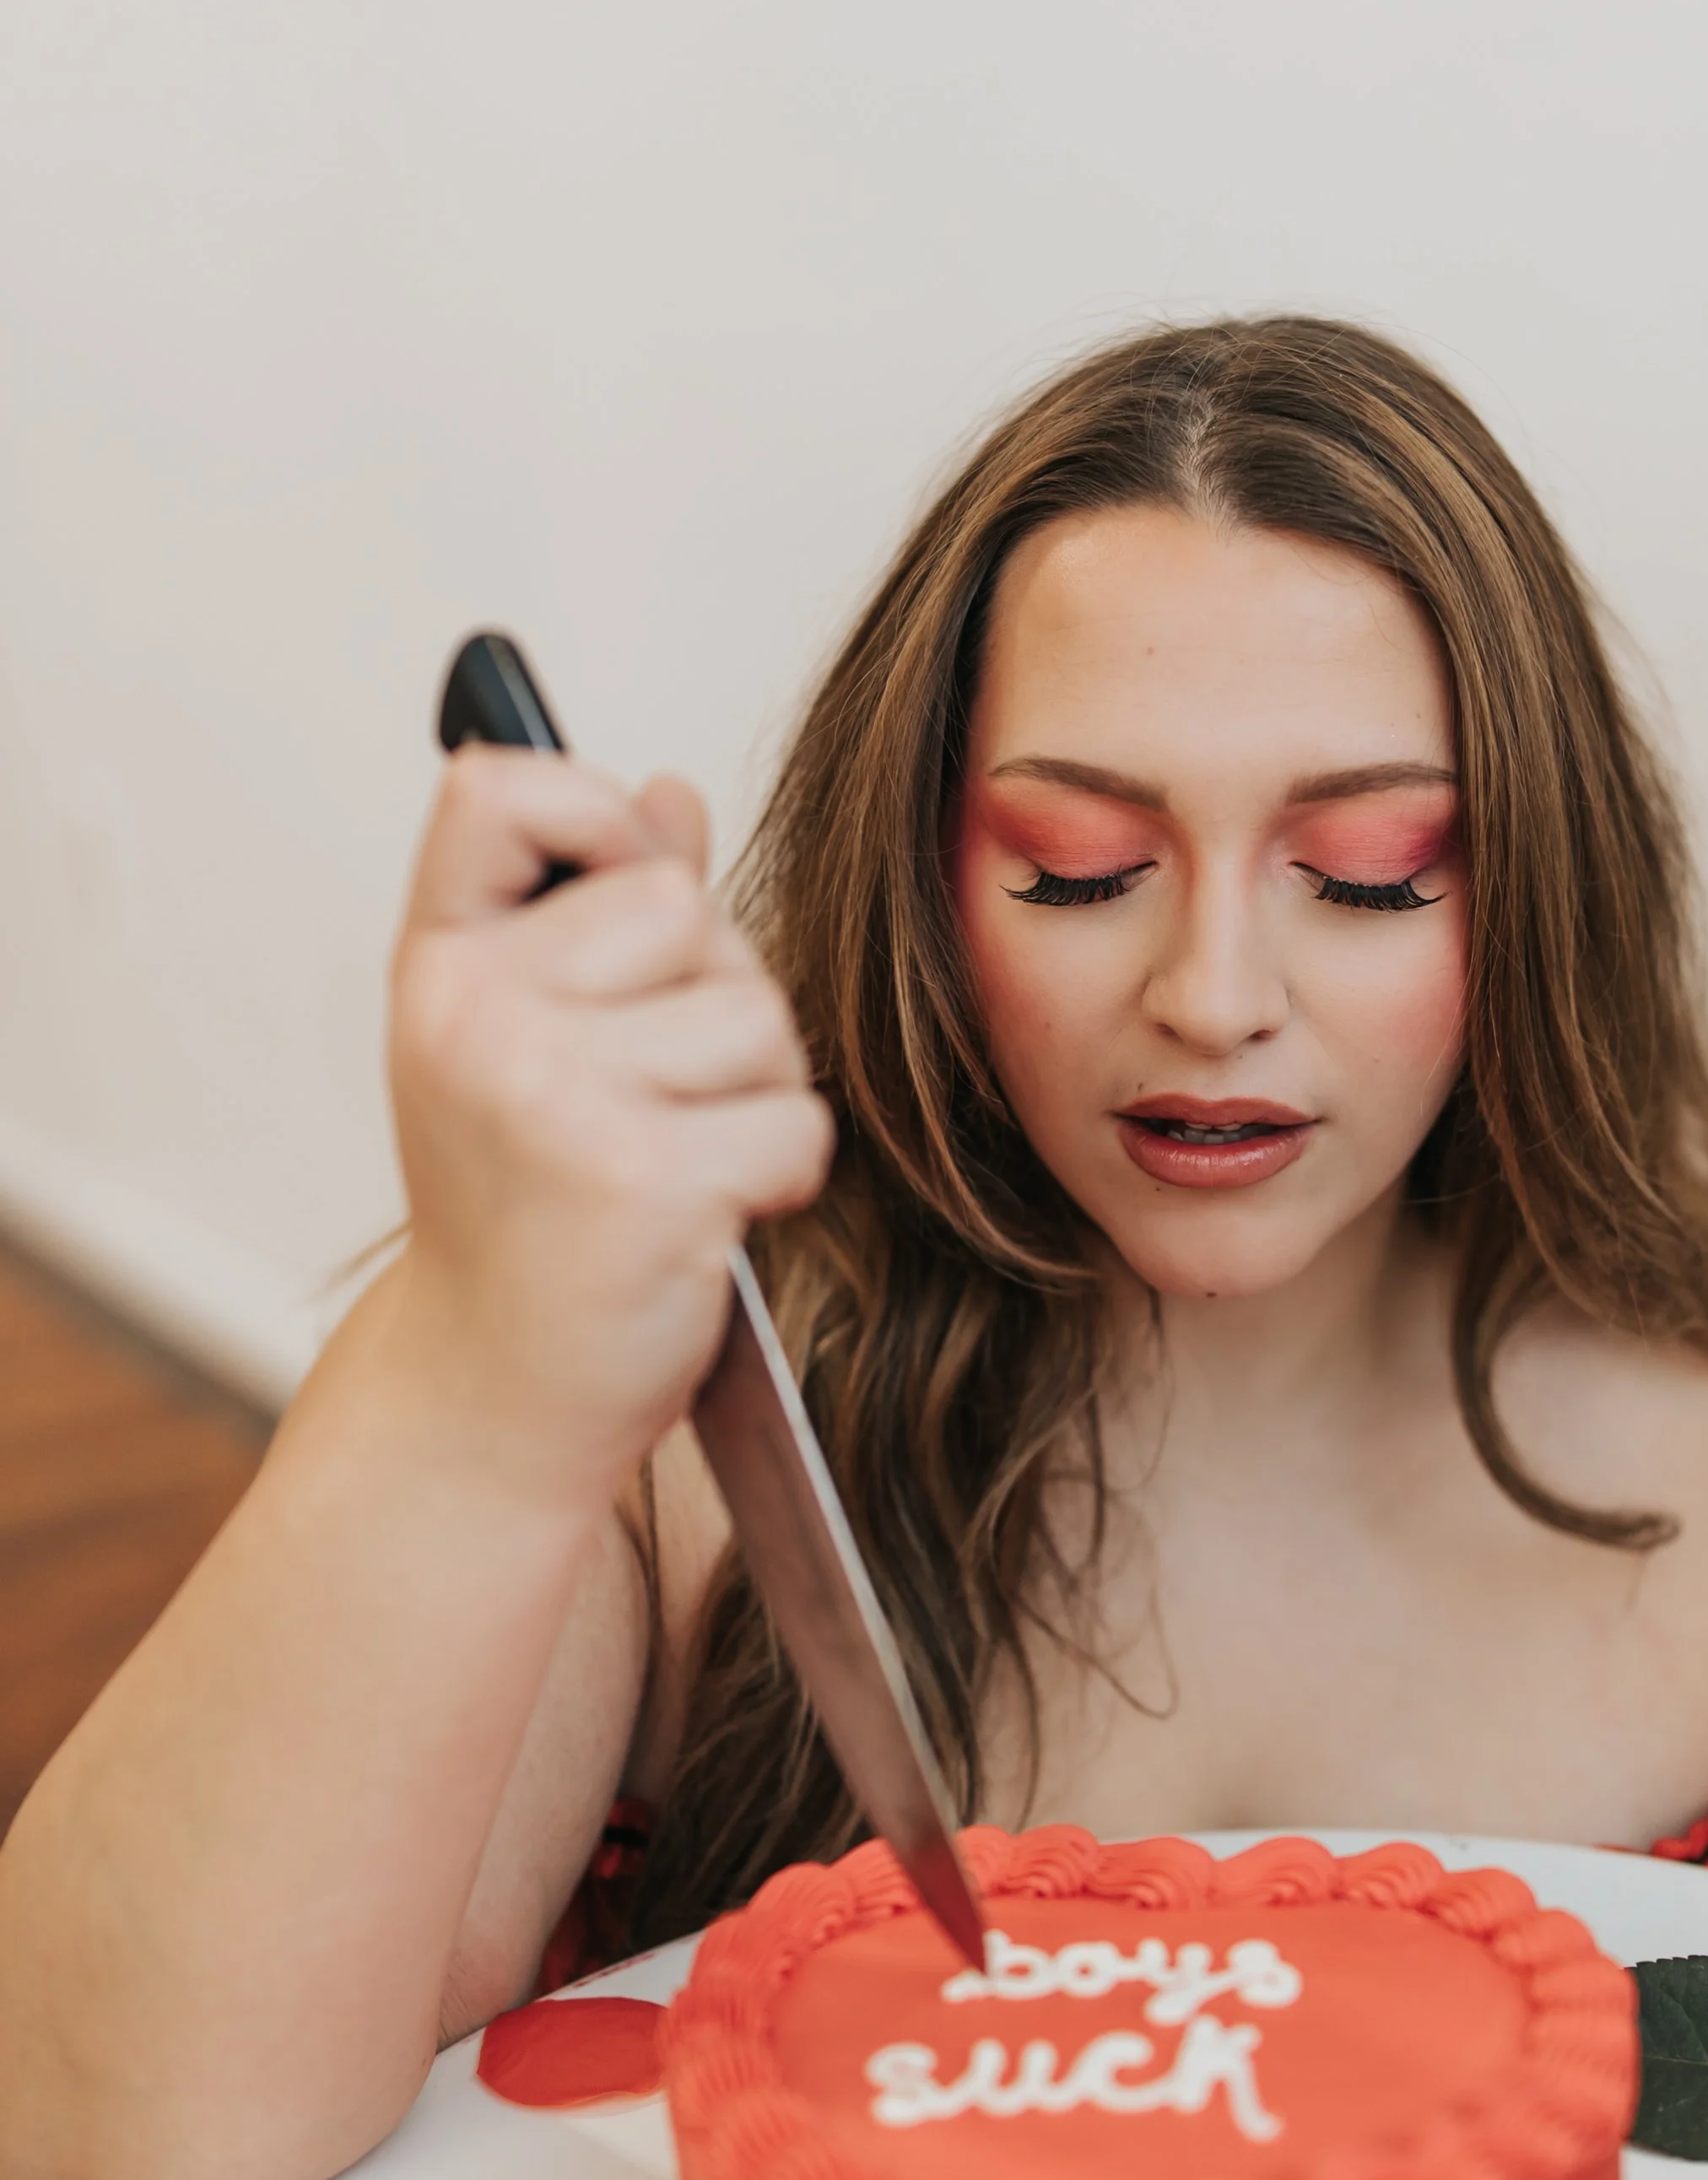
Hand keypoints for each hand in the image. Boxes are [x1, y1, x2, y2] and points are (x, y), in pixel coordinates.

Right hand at [385, 747, 832, 1503]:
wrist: (495, 1392)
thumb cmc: (522, 1215)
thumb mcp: (527, 1042)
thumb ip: (595, 909)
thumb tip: (671, 793)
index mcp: (441, 967)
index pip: (503, 786)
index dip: (595, 819)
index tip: (614, 902)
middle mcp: (480, 1016)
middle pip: (689, 908)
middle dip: (712, 998)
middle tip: (647, 1103)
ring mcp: (556, 1098)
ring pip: (760, 1017)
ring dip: (755, 1094)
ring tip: (674, 1163)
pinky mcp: (646, 1182)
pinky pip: (794, 1121)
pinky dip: (781, 1175)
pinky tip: (705, 1220)